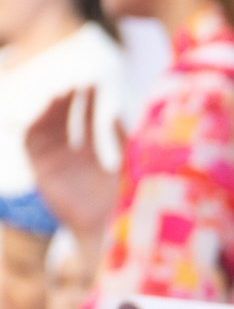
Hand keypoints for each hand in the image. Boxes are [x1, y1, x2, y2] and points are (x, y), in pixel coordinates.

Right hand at [25, 88, 121, 238]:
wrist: (111, 228)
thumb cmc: (126, 199)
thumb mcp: (128, 163)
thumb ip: (120, 138)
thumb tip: (113, 109)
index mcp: (94, 156)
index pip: (86, 120)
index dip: (88, 101)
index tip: (93, 81)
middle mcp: (71, 158)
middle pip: (63, 119)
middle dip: (68, 99)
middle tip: (76, 81)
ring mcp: (55, 165)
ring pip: (46, 127)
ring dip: (51, 108)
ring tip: (62, 91)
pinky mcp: (42, 173)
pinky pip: (31, 143)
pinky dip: (33, 124)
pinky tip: (46, 109)